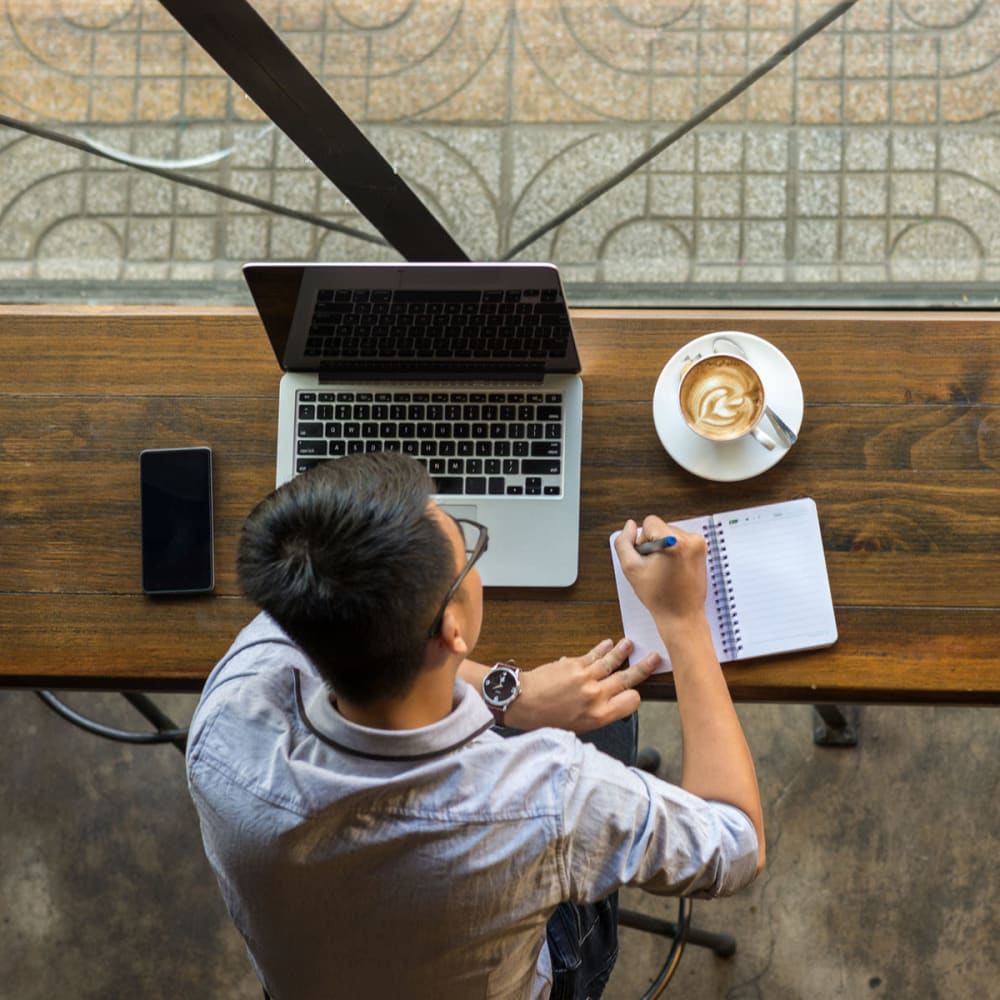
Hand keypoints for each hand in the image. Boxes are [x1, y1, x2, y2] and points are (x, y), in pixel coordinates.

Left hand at [503, 638, 661, 733]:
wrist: (521, 702)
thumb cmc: (545, 719)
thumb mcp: (576, 727)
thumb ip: (595, 714)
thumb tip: (607, 702)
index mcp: (599, 715)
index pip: (631, 701)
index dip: (635, 696)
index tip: (635, 691)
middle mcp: (596, 695)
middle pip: (626, 679)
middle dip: (643, 668)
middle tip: (654, 657)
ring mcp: (586, 677)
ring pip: (612, 662)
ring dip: (623, 652)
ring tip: (631, 644)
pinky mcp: (574, 663)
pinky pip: (594, 654)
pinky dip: (603, 648)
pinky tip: (609, 643)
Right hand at [613, 517, 707, 625]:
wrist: (682, 615)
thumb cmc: (659, 596)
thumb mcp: (631, 568)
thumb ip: (624, 543)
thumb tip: (629, 525)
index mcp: (675, 542)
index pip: (649, 523)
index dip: (642, 541)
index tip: (648, 559)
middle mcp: (691, 540)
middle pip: (660, 527)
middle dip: (653, 544)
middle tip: (655, 567)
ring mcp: (699, 545)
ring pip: (669, 534)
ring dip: (663, 548)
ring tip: (665, 570)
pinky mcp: (702, 550)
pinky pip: (680, 541)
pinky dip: (674, 552)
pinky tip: (673, 569)